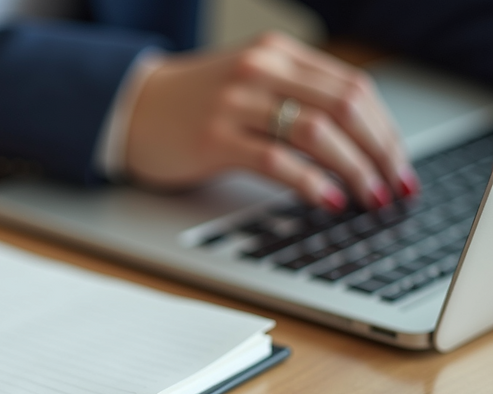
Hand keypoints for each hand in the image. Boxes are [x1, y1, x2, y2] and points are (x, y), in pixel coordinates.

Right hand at [124, 32, 419, 210]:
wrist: (131, 109)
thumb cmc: (194, 105)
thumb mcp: (252, 86)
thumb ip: (298, 100)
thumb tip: (360, 145)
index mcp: (277, 55)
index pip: (353, 87)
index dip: (386, 129)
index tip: (400, 163)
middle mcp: (261, 71)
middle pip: (344, 108)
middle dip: (380, 151)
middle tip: (396, 185)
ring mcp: (236, 103)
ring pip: (317, 133)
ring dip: (354, 169)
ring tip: (370, 197)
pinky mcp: (214, 137)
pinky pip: (275, 160)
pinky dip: (310, 182)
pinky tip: (328, 200)